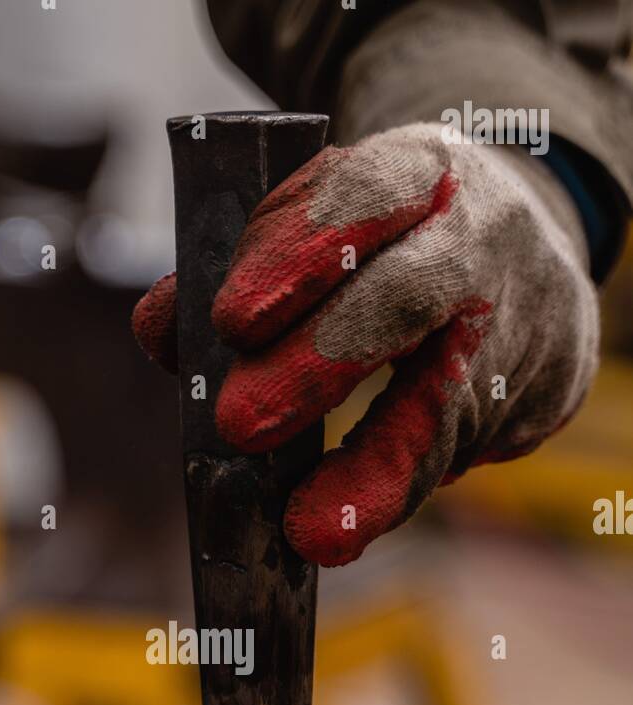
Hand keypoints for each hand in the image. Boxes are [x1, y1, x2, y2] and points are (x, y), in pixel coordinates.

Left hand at [133, 123, 598, 565]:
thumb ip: (241, 268)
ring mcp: (526, 316)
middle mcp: (484, 237)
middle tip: (237, 424)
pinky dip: (394, 491)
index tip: (230, 320)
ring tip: (309, 531)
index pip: (369, 191)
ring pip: (449, 404)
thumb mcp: (325, 222)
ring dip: (372, 474)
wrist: (523, 248)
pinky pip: (464, 451)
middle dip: (319, 364)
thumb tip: (162, 334)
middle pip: (410, 299)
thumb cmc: (391, 240)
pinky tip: (342, 527)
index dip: (302, 251)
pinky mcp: (546, 390)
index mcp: (422, 169)